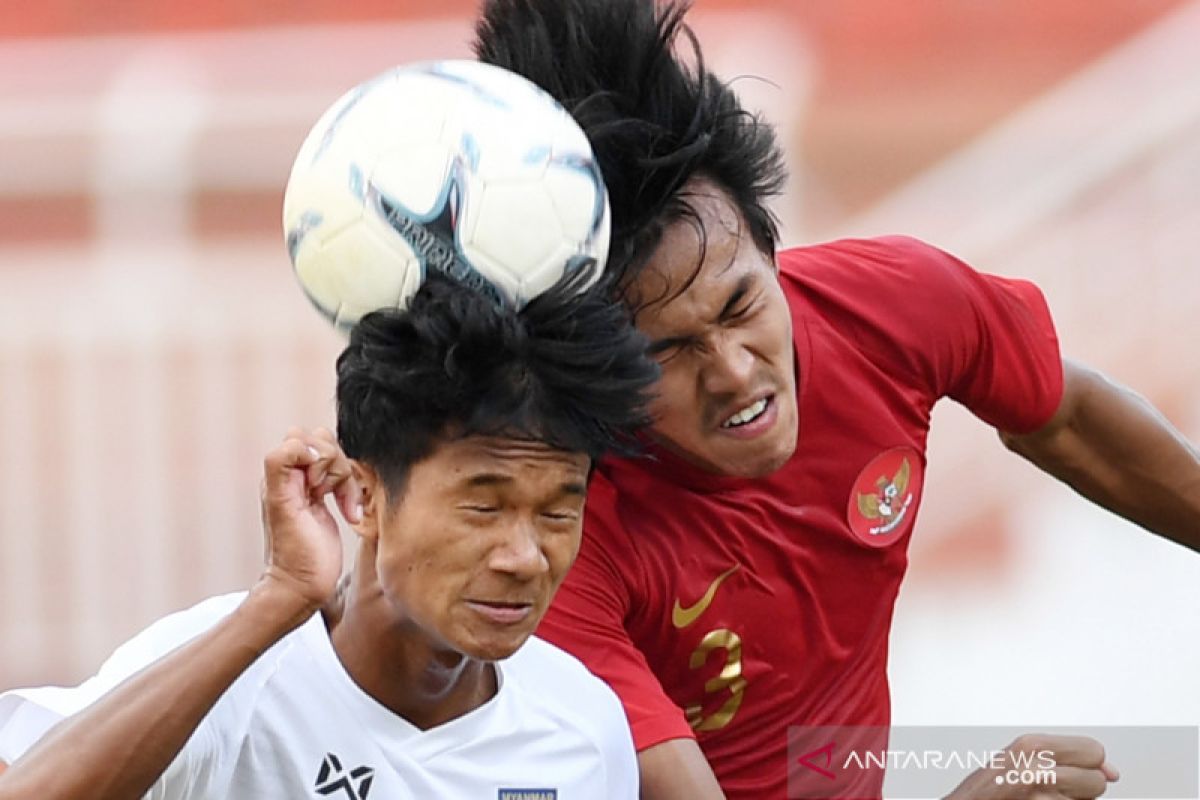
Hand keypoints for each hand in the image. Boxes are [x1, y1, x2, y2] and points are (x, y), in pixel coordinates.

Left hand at [258, 427, 361, 611]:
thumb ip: (281, 465)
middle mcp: (294, 478)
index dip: (316, 457)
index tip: (315, 487)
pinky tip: (350, 513)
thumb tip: (304, 445)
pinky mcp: (327, 501)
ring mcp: (311, 489)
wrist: (303, 587)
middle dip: (333, 467)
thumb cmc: (293, 554)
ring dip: (346, 482)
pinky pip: (345, 478)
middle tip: (324, 495)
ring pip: (338, 459)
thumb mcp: (281, 505)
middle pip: (323, 444)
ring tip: (342, 507)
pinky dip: (352, 493)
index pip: (301, 438)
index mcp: (279, 474)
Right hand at [946, 734, 1118, 799]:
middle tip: (1052, 790)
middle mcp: (1039, 770)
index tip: (1073, 772)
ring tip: (1042, 799)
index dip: (1087, 765)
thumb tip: (1112, 771)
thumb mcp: (1020, 760)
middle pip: (1097, 780)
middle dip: (1082, 790)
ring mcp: (1043, 797)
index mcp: (1031, 746)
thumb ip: (1064, 757)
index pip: (1093, 750)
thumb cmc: (986, 791)